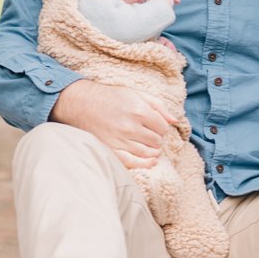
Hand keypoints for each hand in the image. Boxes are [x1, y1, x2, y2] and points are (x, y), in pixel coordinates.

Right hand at [51, 79, 179, 170]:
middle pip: (157, 141)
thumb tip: (175, 121)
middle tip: (149, 133)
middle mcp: (131, 127)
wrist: (82, 104)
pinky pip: (134, 163)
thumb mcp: (136, 93)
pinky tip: (151, 160)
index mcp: (139, 110)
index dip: (161, 126)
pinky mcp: (112, 150)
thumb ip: (159, 105)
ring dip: (152, 149)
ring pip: (149, 153)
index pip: (163, 128)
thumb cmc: (111, 97)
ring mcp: (121, 141)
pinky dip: (146, 163)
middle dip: (156, 138)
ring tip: (146, 142)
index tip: (155, 124)